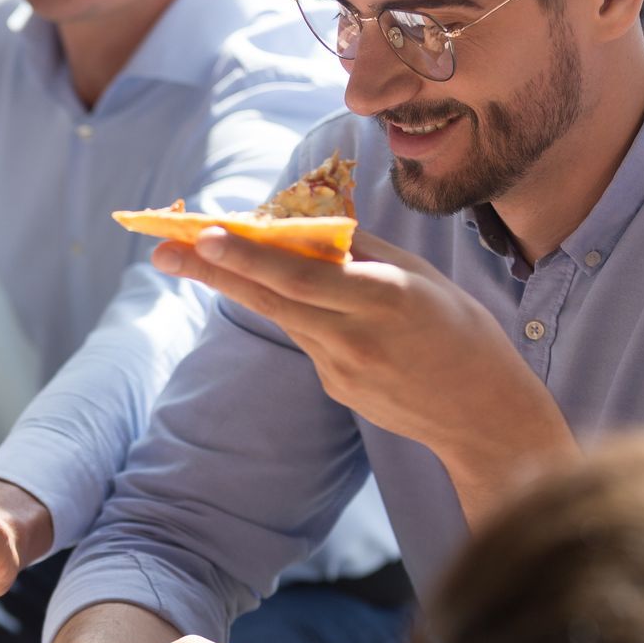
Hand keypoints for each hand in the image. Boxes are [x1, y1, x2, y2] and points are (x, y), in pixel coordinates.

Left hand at [152, 229, 578, 521]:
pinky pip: (310, 338)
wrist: (483, 416)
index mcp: (385, 299)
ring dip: (237, 284)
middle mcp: (354, 337)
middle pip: (270, 299)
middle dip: (211, 270)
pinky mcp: (336, 389)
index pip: (301, 276)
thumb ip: (364, 254)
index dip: (249, 257)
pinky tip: (299, 300)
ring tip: (190, 255)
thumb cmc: (462, 333)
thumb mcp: (422, 279)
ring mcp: (340, 370)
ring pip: (284, 316)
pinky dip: (297, 313)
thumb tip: (309, 227)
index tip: (204, 234)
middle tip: (159, 248)